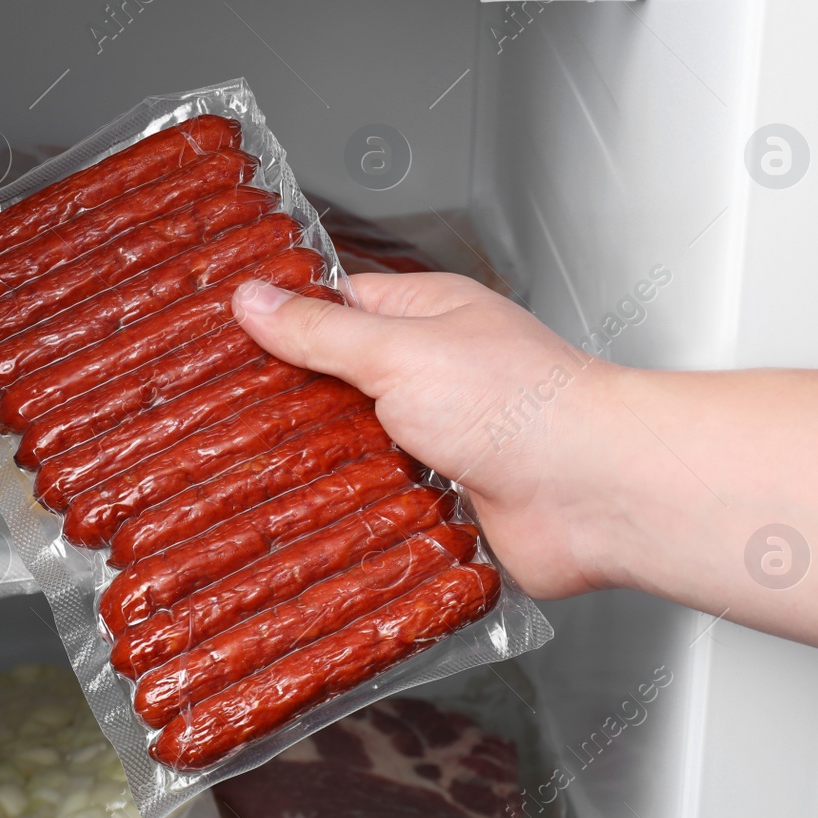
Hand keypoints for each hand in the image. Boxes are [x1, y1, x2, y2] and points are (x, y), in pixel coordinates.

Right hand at [232, 273, 620, 599]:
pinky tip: (312, 517)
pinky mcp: (449, 498)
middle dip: (295, 402)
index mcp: (429, 316)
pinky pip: (384, 501)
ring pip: (360, 447)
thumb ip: (321, 332)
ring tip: (252, 473)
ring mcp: (444, 438)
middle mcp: (437, 372)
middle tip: (223, 418)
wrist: (594, 493)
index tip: (224, 341)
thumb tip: (254, 300)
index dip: (284, 321)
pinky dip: (353, 509)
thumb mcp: (397, 351)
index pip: (339, 307)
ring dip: (323, 462)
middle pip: (343, 383)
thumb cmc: (519, 403)